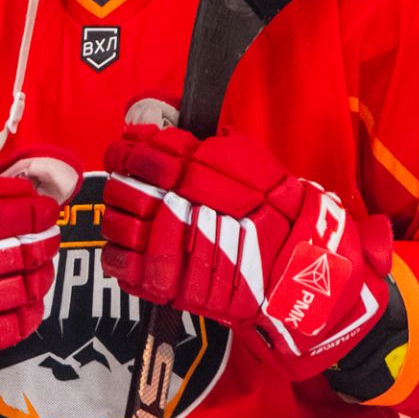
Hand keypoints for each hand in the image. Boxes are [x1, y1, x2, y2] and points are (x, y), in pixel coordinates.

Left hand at [101, 120, 393, 379]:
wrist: (301, 274)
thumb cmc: (279, 216)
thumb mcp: (254, 166)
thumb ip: (211, 147)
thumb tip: (161, 132)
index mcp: (206, 178)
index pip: (149, 156)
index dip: (130, 150)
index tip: (128, 149)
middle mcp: (188, 210)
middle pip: (127, 188)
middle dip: (122, 181)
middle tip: (127, 181)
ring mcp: (176, 251)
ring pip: (120, 225)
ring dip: (117, 216)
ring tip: (128, 213)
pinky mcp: (170, 286)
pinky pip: (124, 267)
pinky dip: (118, 255)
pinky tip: (128, 247)